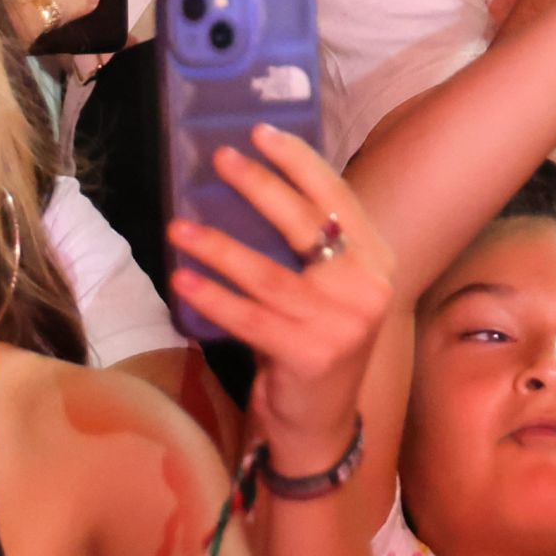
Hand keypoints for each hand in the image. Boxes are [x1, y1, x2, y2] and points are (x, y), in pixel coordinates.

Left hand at [166, 128, 392, 471]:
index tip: (261, 133)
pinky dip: (213, 298)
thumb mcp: (328, 288)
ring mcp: (342, 323)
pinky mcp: (310, 355)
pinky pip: (250, 318)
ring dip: (219, 246)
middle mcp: (367, 287)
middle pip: (306, 225)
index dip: (299, 162)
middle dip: (260, 186)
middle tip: (221, 159)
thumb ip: (310, 246)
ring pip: (269, 273)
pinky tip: (184, 280)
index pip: (338, 197)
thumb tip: (255, 182)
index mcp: (376, 260)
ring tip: (179, 228)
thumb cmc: (314, 341)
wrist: (320, 422)